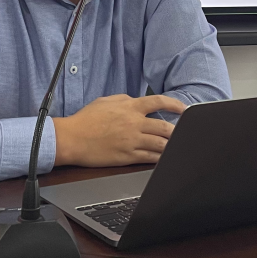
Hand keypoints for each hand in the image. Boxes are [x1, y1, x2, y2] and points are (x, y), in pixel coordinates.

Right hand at [52, 94, 186, 167]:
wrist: (72, 138)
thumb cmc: (85, 119)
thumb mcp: (106, 100)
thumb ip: (124, 98)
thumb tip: (135, 100)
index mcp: (130, 107)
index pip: (159, 102)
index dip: (175, 105)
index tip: (184, 109)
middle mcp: (134, 123)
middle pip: (165, 127)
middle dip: (177, 130)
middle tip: (183, 132)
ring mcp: (132, 141)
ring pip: (161, 144)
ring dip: (171, 145)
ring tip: (177, 147)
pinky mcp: (127, 156)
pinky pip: (149, 158)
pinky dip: (160, 158)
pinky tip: (164, 159)